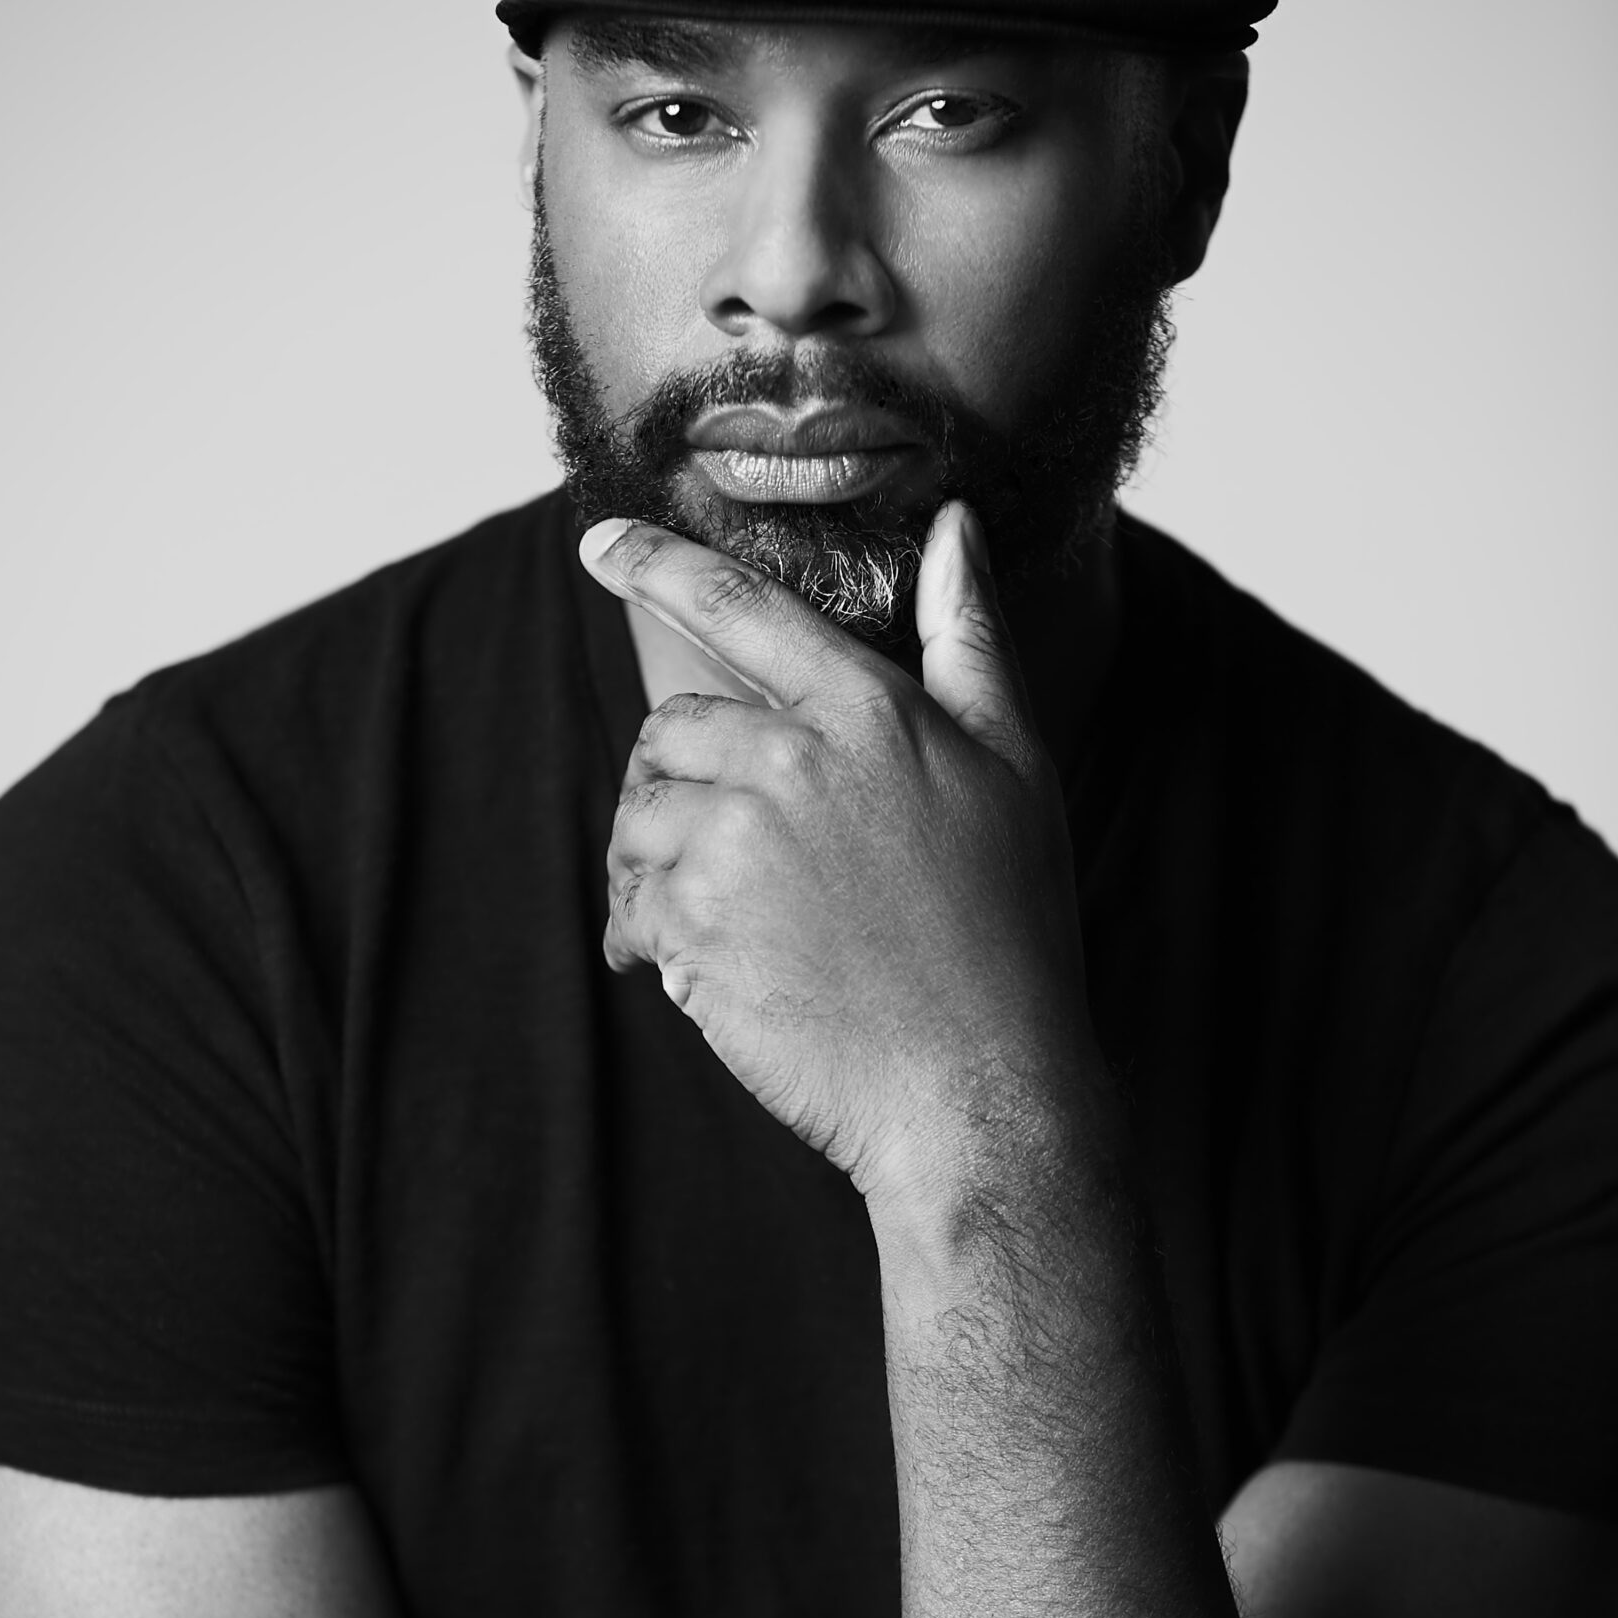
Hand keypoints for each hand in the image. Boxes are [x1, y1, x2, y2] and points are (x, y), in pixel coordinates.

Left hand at [580, 503, 1099, 1205]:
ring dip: (659, 861)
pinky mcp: (692, 931)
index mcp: (868, 711)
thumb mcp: (1019, 765)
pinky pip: (630, 907)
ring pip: (640, 818)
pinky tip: (717, 972)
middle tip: (733, 847)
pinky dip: (651, 937)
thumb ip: (970, 637)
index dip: (655, 562)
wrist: (980, 1091)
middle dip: (681, 777)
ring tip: (729, 917)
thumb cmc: (1011, 932)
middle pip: (669, 726)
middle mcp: (791, 763)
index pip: (736, 606)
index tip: (599, 540)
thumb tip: (953, 527)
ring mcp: (735, 848)